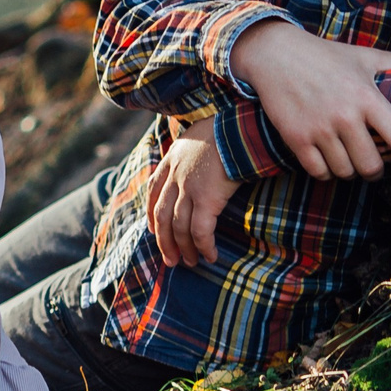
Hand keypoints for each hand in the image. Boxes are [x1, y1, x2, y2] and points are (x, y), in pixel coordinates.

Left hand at [147, 118, 238, 268]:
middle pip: (162, 215)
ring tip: (190, 262)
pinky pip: (201, 231)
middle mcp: (175, 176)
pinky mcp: (207, 199)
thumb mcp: (198, 135)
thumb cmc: (226, 129)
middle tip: (170, 259)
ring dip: (184, 248)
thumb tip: (200, 158)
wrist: (238, 127)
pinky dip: (204, 246)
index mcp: (171, 159)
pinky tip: (210, 256)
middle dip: (164, 240)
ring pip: (179, 227)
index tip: (154, 229)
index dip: (151, 213)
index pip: (153, 191)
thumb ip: (191, 151)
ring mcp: (189, 188)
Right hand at [229, 22, 390, 181]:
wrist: (275, 54)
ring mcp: (319, 129)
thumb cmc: (323, 56)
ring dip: (349, 171)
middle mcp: (345, 116)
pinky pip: (319, 172)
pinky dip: (325, 172)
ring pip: (345, 172)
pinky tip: (327, 160)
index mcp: (366, 97)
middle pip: (371, 166)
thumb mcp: (362, 56)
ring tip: (348, 160)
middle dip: (375, 171)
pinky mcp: (296, 138)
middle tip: (372, 166)